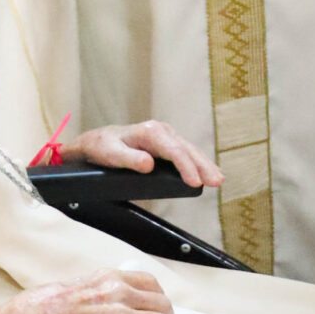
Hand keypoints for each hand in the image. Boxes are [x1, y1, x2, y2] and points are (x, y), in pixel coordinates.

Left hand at [66, 120, 223, 189]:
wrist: (96, 141)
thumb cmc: (102, 148)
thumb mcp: (110, 154)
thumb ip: (128, 159)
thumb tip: (149, 164)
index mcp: (149, 132)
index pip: (174, 151)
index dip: (186, 167)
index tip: (194, 182)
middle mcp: (160, 130)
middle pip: (187, 149)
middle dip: (203, 166)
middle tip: (216, 182)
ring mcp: (165, 135)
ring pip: (190, 150)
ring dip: (205, 164)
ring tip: (218, 179)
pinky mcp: (167, 143)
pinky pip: (186, 152)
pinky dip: (198, 162)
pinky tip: (207, 172)